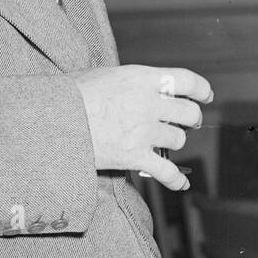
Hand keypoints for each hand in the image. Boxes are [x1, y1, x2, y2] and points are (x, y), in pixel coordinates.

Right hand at [70, 65, 212, 190]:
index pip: (187, 80)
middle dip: (190, 118)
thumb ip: (133, 81)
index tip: (205, 95)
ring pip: (178, 140)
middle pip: (189, 113)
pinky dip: (177, 179)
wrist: (52, 120)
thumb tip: (147, 86)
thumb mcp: (106, 75)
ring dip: (174, 143)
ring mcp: (143, 132)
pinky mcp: (134, 157)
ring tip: (164, 143)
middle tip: (185, 121)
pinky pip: (167, 171)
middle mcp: (148, 104)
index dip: (201, 89)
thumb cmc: (72, 95)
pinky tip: (182, 183)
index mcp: (142, 79)